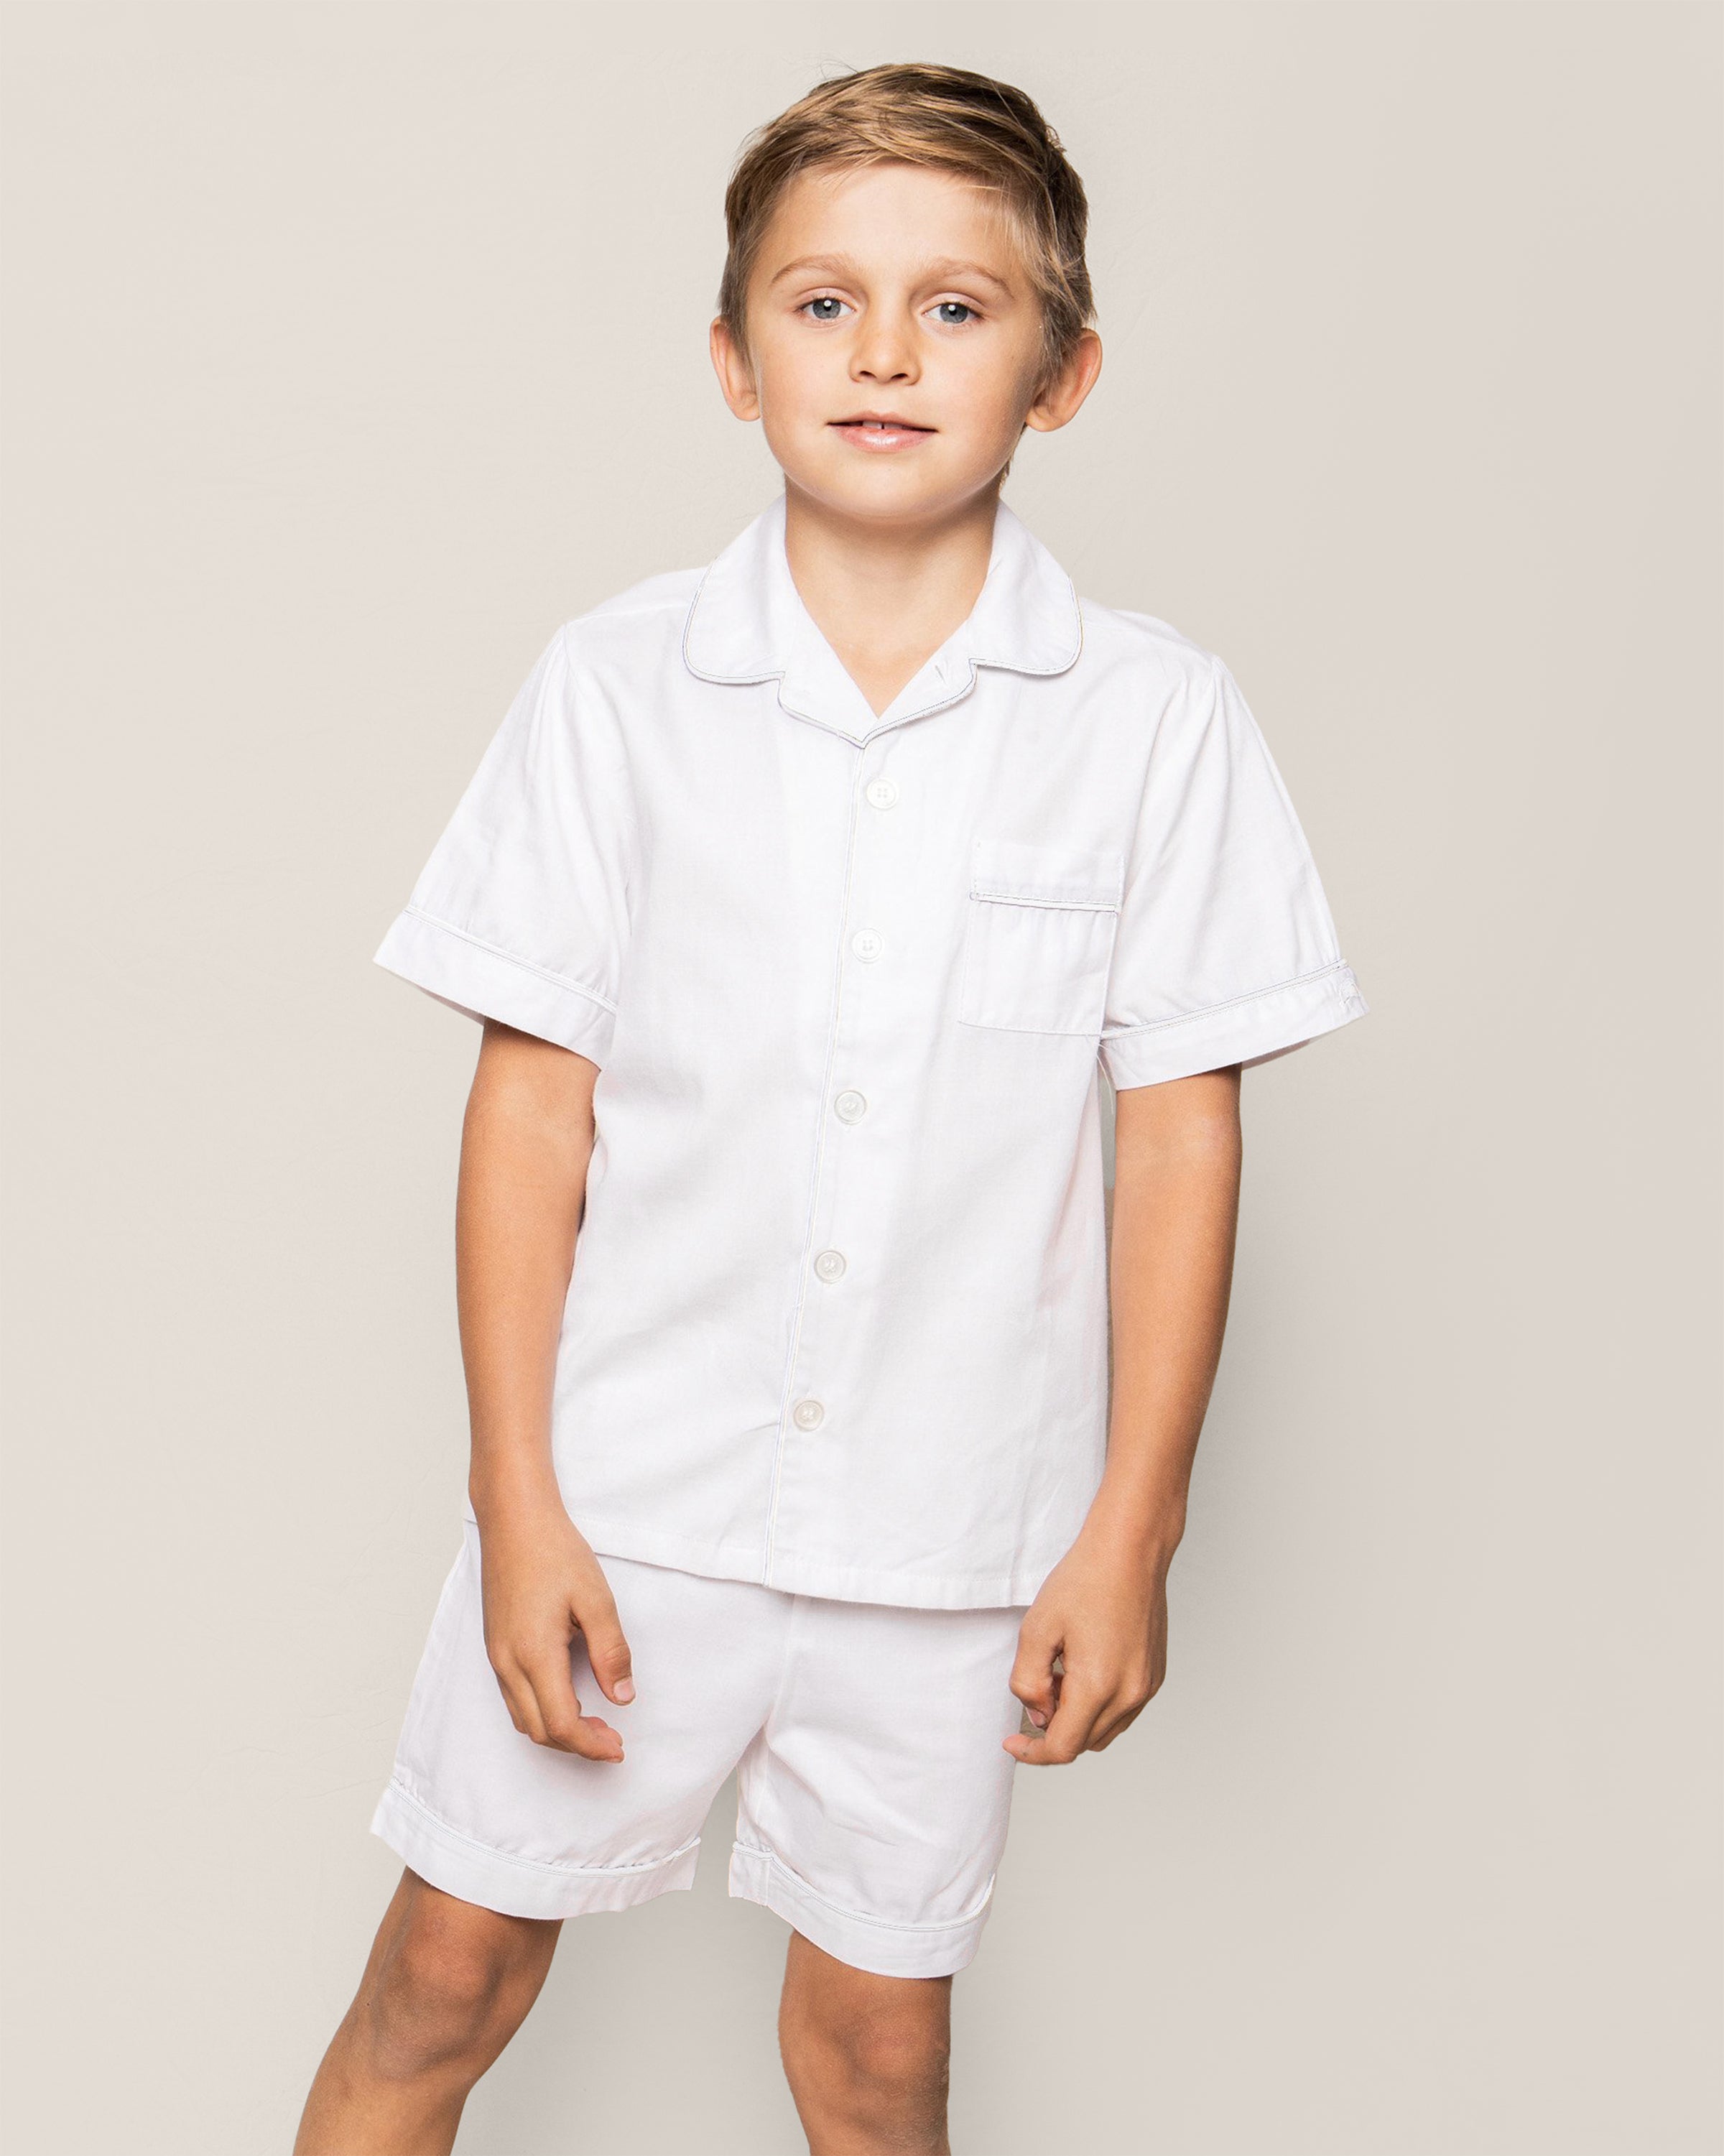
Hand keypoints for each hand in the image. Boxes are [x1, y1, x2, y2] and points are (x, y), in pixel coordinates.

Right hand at [474, 1494, 635, 1760]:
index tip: (617, 1748)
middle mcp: (508, 1663)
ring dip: (557, 1731)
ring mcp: (497, 1656)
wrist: (514, 1521)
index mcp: (535, 1654)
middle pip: (539, 1730)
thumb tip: (622, 1697)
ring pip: (523, 1718)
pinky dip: (540, 1712)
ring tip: (594, 1724)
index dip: (591, 1745)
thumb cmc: (554, 1552)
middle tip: (612, 1740)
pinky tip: (566, 1697)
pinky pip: (513, 1697)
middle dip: (577, 1745)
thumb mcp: (596, 1599)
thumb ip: (611, 1652)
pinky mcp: (495, 1646)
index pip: (561, 1724)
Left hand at [1004, 1527, 1169, 1764]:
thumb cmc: (1085, 1581)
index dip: (1032, 1753)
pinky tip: (1083, 1667)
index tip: (1011, 1743)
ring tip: (1061, 1672)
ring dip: (1077, 1719)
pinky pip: (1123, 1711)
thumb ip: (1027, 1681)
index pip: (1063, 1748)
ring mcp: (1147, 1687)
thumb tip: (1038, 1713)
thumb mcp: (1036, 1629)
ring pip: (1105, 1730)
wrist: (1130, 1550)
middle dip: (1054, 1728)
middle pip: (1084, 1742)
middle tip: (1039, 1684)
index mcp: (1099, 1686)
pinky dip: (1099, 1706)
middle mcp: (1130, 1694)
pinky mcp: (1155, 1675)